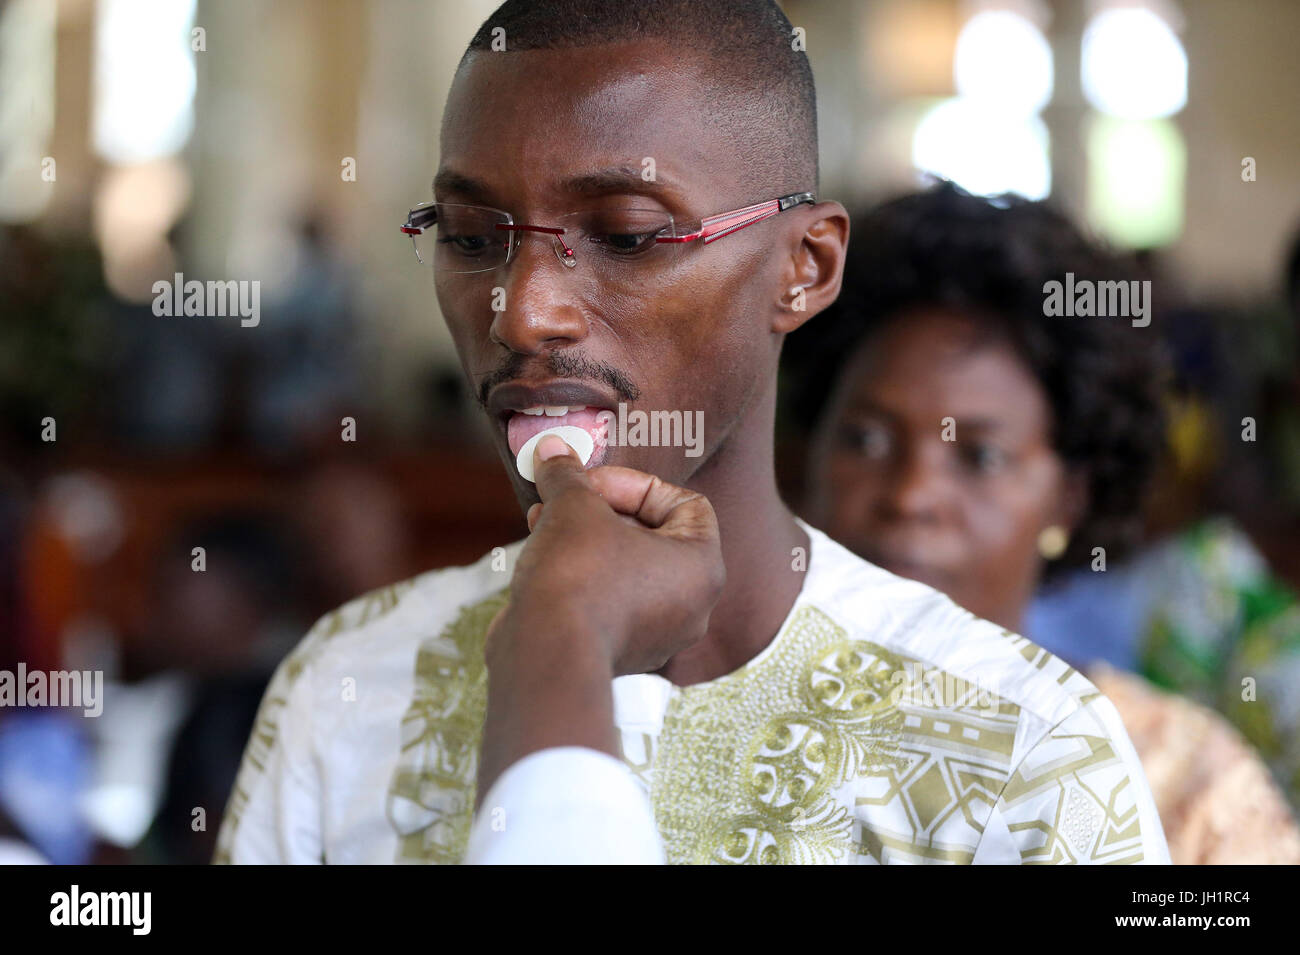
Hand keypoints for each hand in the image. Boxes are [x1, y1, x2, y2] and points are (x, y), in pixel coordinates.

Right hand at [489, 433, 725, 676]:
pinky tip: (541, 556)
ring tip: (543, 521)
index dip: (637, 483)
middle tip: (563, 497)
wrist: (547, 654)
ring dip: (586, 539)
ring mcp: (657, 634)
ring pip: (626, 568)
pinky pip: (609, 600)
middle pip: (653, 535)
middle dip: (601, 509)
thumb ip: (569, 476)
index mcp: (702, 567)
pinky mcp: (620, 652)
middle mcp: (691, 606)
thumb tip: (555, 452)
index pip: (686, 503)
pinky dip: (580, 576)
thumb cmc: (579, 578)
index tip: (592, 483)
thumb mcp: (574, 506)